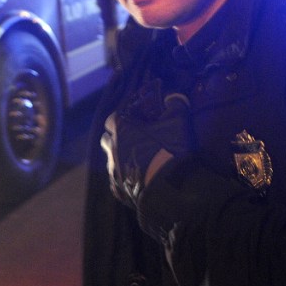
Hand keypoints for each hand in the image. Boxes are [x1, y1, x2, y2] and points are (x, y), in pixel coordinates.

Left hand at [101, 86, 191, 207]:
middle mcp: (112, 149)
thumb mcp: (178, 120)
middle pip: (107, 138)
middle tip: (134, 137)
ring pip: (110, 159)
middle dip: (117, 136)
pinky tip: (137, 176)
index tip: (136, 120)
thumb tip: (172, 97)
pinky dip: (124, 175)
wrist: (170, 187)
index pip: (113, 118)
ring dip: (120, 156)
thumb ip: (174, 103)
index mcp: (121, 130)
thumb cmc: (170, 149)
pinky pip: (116, 179)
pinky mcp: (118, 188)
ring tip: (136, 158)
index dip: (124, 118)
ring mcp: (113, 170)